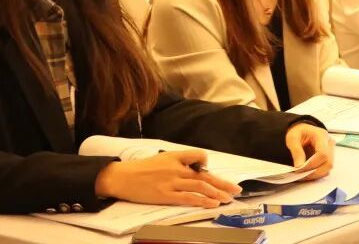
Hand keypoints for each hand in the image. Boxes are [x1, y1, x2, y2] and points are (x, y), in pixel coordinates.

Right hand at [94, 150, 240, 207]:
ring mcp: (172, 182)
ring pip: (201, 187)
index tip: (208, 170)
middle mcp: (175, 168)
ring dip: (217, 193)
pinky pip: (189, 198)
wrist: (122, 177)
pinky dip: (203, 201)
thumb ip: (176, 163)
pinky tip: (213, 204)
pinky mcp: (167, 195)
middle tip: (236, 189)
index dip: (205, 163)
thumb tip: (193, 171)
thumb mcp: (160, 159)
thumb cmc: (140, 169)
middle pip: (204, 175)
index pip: (198, 155)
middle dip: (223, 183)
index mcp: (174, 156)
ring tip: (228, 198)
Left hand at [285, 122, 333, 180]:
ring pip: (328, 168)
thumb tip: (300, 167)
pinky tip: (307, 173)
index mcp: (321, 135)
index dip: (312, 164)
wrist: (302, 131)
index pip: (323, 153)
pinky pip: (325, 169)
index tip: (300, 169)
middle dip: (314, 172)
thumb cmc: (298, 132)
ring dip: (315, 174)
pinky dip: (317, 174)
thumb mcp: (292, 138)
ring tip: (302, 175)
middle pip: (328, 163)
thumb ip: (296, 151)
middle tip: (300, 176)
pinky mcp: (329, 158)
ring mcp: (331, 151)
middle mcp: (329, 143)